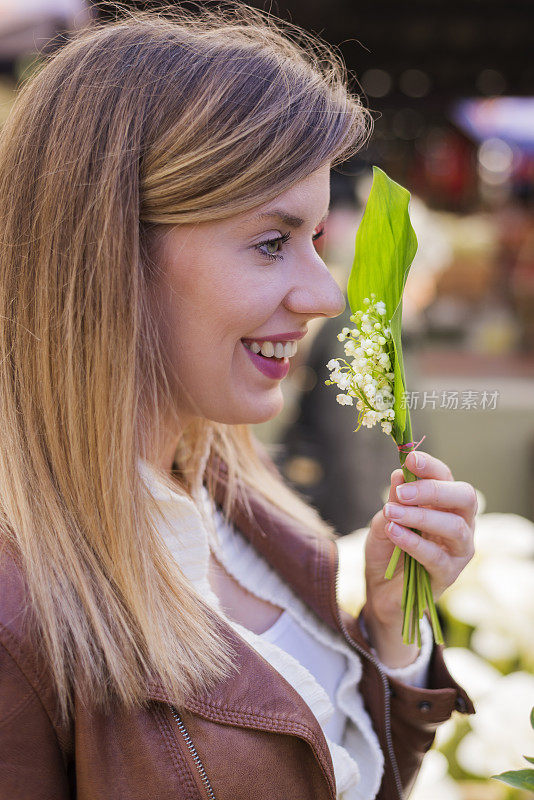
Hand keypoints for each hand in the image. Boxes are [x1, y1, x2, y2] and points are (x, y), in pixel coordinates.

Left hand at [362, 450, 476, 665]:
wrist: (380, 592)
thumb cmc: (387, 550)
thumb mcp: (384, 520)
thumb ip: (394, 500)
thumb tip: (399, 473)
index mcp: (446, 505)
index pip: (448, 478)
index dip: (431, 466)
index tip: (409, 459)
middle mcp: (460, 524)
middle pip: (464, 498)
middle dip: (434, 489)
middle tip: (403, 491)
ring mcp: (459, 551)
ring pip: (455, 527)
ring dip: (422, 516)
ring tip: (393, 512)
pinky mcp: (449, 575)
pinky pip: (437, 557)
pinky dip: (414, 542)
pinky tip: (394, 532)